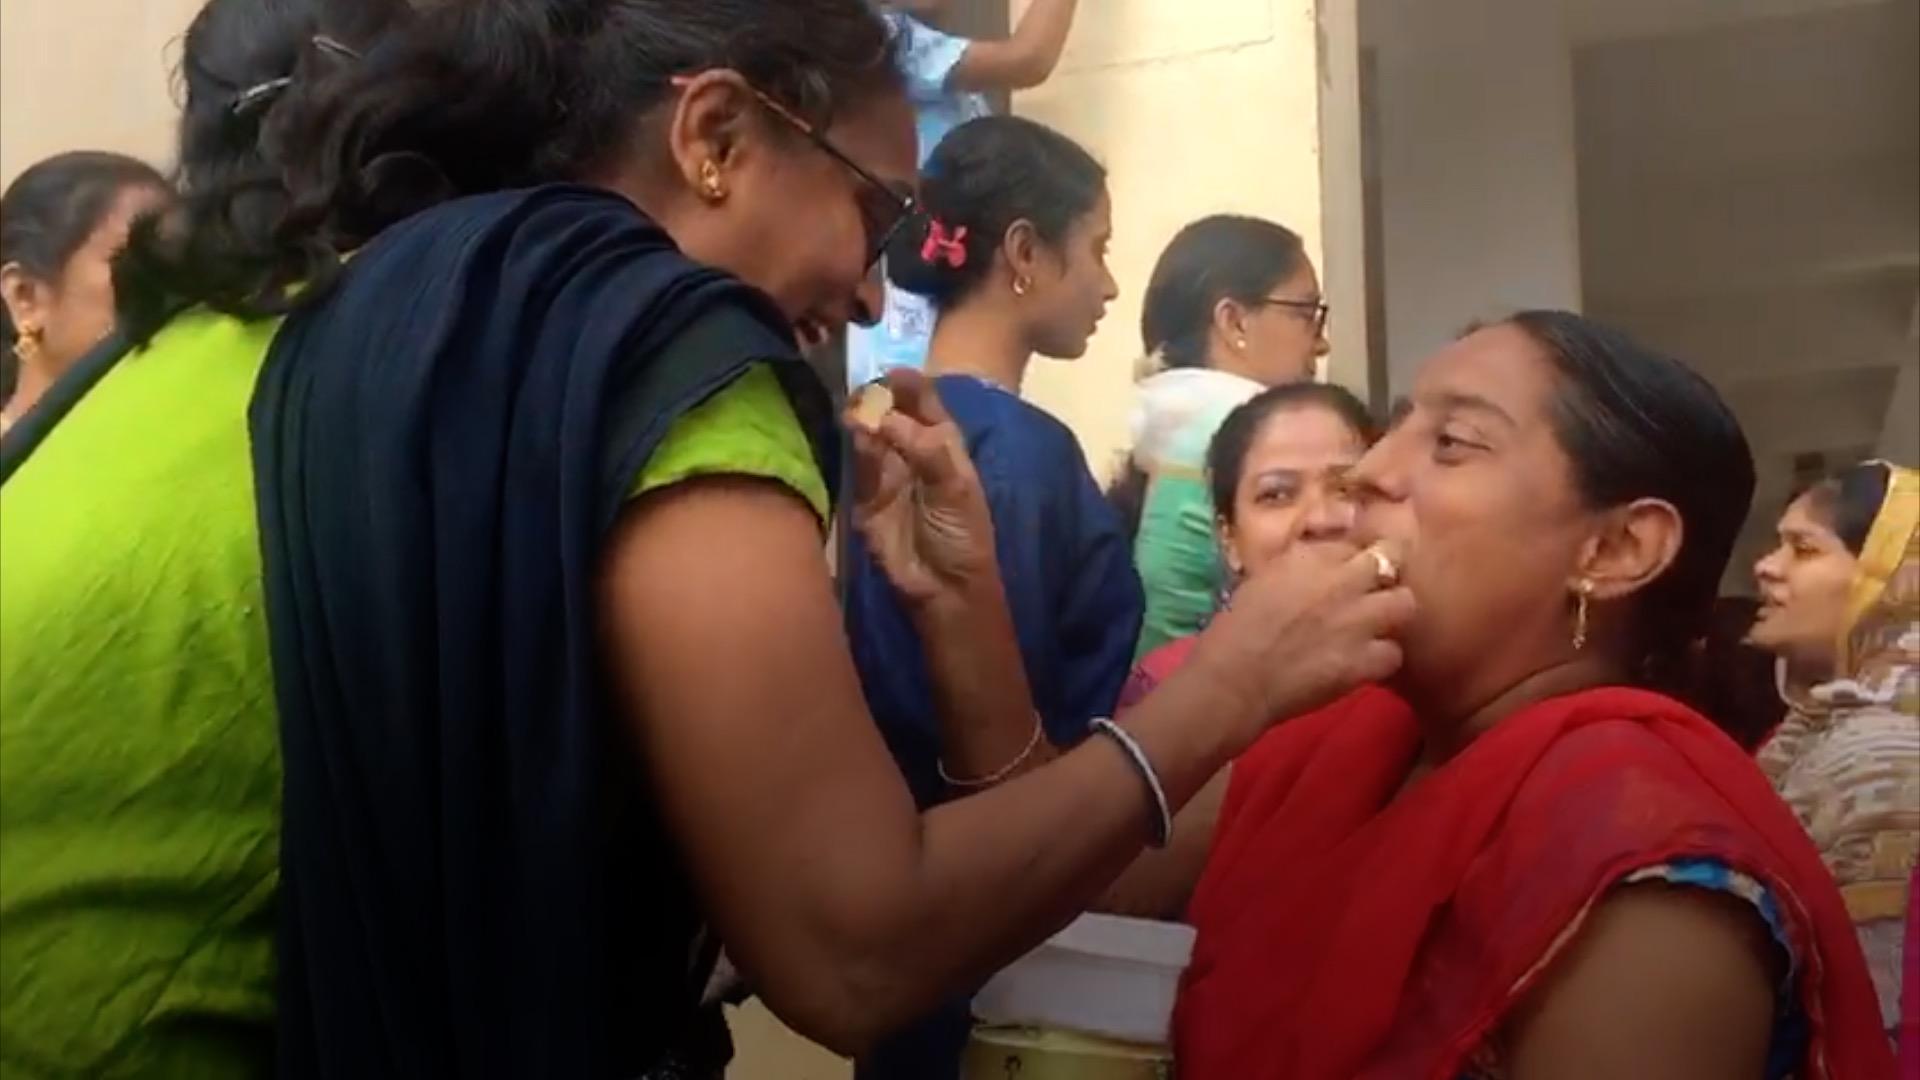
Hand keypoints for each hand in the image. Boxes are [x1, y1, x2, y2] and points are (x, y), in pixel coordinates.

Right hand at [848, 369, 995, 606]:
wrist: (944, 587)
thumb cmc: (962, 534)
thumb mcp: (956, 488)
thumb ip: (926, 449)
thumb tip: (888, 418)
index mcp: (942, 444)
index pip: (925, 403)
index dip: (911, 385)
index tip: (893, 371)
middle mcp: (911, 452)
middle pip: (891, 413)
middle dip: (879, 398)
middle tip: (867, 389)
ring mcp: (886, 473)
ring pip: (870, 435)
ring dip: (864, 420)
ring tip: (858, 410)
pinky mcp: (864, 497)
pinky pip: (856, 465)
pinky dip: (855, 448)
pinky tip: (854, 434)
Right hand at [1188, 539, 1415, 732]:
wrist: (1232, 680)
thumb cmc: (1233, 631)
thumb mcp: (1260, 580)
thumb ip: (1296, 567)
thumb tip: (1317, 566)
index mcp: (1308, 558)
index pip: (1352, 542)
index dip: (1354, 557)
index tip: (1350, 568)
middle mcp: (1340, 582)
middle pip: (1392, 557)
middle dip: (1388, 569)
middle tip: (1375, 588)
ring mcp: (1357, 621)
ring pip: (1405, 602)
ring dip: (1392, 612)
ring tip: (1376, 625)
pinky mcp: (1364, 661)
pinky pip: (1394, 653)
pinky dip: (1381, 658)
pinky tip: (1364, 662)